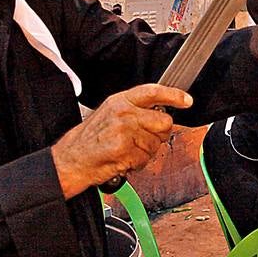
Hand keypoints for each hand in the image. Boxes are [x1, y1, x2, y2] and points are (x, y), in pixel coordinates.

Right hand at [51, 84, 193, 198]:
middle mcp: (123, 113)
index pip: (153, 92)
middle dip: (160, 134)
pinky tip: (123, 160)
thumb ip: (134, 111)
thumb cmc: (89, 140)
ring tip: (127, 151)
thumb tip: (160, 113)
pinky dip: (137, 164)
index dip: (173, 95)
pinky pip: (145, 159)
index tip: (186, 100)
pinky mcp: (124, 150)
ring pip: (156, 144)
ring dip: (145, 153)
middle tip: (145, 140)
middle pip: (163, 122)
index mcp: (119, 101)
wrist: (70, 160)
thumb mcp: (109, 114)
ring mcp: (124, 131)